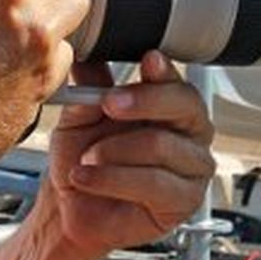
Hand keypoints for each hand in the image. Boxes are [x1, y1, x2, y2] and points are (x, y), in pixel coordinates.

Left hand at [32, 51, 215, 259]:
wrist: (68, 208)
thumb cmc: (82, 161)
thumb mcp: (79, 117)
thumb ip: (90, 86)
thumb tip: (86, 51)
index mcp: (168, 106)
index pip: (176, 81)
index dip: (164, 71)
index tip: (148, 60)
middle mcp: (188, 133)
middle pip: (184, 105)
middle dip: (144, 101)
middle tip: (108, 105)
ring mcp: (192, 168)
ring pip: (161, 145)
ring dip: (113, 151)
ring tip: (86, 158)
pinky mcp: (184, 201)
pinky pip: (154, 183)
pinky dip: (113, 179)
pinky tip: (88, 177)